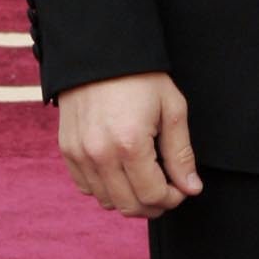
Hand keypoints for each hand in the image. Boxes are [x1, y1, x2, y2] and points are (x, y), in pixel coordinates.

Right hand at [58, 73, 202, 218]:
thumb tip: (191, 188)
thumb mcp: (171, 109)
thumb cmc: (140, 77)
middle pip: (129, 206)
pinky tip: (121, 172)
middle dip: (154, 205)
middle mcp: (100, 154)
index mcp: (130, 144)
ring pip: (106, 201)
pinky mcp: (67, 150)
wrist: (99, 51)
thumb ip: (181, 154)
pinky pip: (86, 187)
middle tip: (167, 189)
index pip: (153, 196)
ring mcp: (79, 154)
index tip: (181, 188)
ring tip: (144, 180)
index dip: (173, 199)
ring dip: (129, 199)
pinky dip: (105, 188)